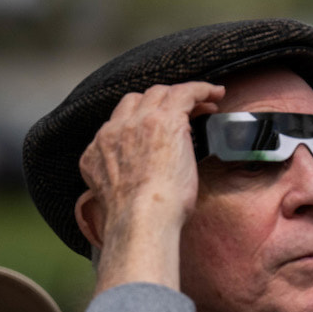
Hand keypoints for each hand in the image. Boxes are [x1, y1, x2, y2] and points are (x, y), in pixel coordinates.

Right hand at [77, 81, 224, 288]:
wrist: (141, 220)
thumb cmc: (136, 222)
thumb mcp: (116, 198)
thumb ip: (119, 183)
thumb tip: (138, 184)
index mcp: (96, 151)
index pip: (118, 122)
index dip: (141, 119)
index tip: (160, 127)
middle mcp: (113, 132)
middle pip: (136, 101)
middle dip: (161, 102)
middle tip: (186, 112)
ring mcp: (138, 123)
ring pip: (160, 93)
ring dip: (182, 95)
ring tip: (205, 101)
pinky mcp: (165, 120)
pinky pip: (185, 92)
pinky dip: (201, 89)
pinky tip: (216, 93)